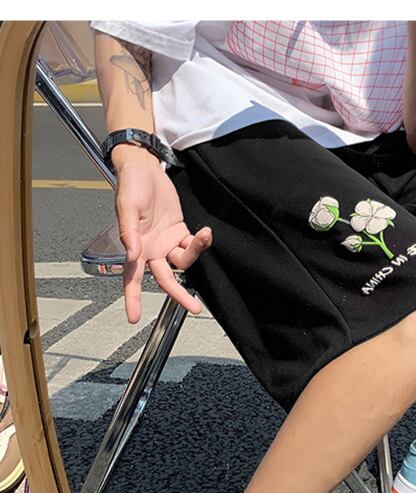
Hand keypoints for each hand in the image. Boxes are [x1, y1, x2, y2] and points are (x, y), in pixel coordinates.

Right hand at [113, 145, 211, 322]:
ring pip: (183, 262)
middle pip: (166, 280)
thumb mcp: (127, 206)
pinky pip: (192, 245)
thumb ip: (128, 232)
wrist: (144, 167)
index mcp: (135, 247)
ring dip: (196, 252)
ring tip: (203, 235)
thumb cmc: (131, 184)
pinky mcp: (179, 231)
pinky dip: (201, 242)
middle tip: (195, 308)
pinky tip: (205, 233)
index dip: (132, 299)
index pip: (131, 278)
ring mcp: (166, 242)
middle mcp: (150, 250)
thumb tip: (132, 254)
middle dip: (180, 295)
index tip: (133, 318)